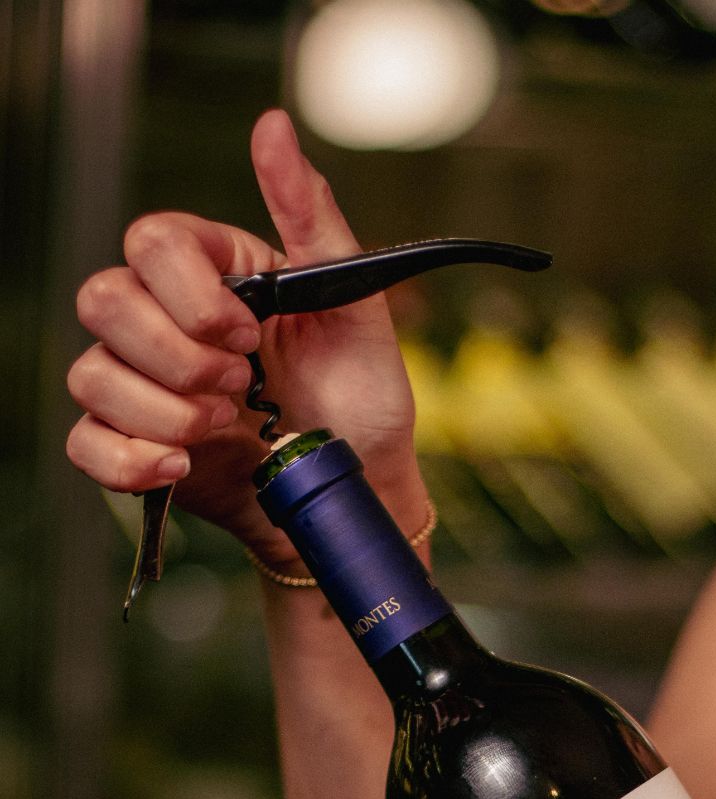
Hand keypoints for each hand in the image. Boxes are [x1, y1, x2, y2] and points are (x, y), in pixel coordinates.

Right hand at [66, 110, 427, 569]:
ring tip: (227, 428)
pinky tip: (182, 463)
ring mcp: (143, 384)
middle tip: (238, 386)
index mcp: (212, 273)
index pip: (150, 243)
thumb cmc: (360, 396)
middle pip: (103, 301)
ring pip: (93, 376)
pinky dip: (130, 460)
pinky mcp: (135, 445)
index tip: (250, 333)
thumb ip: (311, 216)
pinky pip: (87, 446)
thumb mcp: (353, 306)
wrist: (355, 486)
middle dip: (176, 356)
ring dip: (165, 411)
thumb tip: (273, 126)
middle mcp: (165, 321)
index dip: (191, 293)